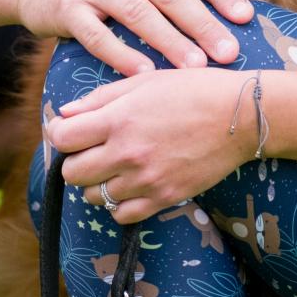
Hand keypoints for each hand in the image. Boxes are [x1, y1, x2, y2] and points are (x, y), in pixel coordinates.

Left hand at [48, 68, 255, 222]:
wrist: (238, 115)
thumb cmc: (190, 89)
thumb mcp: (143, 82)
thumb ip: (100, 99)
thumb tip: (65, 114)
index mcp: (118, 118)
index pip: (62, 138)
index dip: (59, 134)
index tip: (68, 130)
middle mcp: (127, 153)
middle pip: (72, 173)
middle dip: (74, 160)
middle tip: (90, 148)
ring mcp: (145, 180)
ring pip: (94, 197)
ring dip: (97, 182)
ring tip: (114, 164)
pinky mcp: (163, 198)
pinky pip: (121, 215)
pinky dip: (119, 203)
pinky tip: (130, 183)